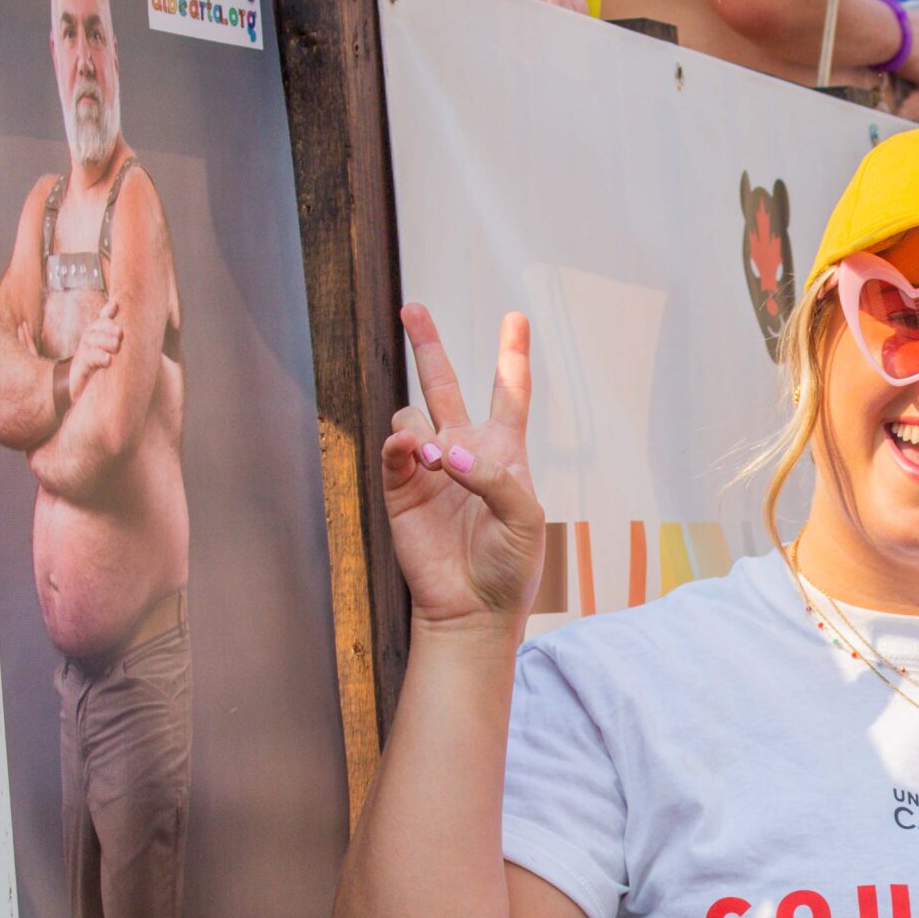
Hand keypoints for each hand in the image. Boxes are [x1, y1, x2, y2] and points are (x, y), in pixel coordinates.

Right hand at [69, 301, 122, 398]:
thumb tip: (151, 334)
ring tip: (116, 344)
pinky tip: (107, 359)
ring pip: (90, 340)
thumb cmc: (108, 374)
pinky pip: (87, 359)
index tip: (116, 305)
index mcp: (99, 337)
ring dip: (103, 340)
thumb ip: (128, 346)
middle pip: (96, 327)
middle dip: (107, 326)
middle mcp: (90, 342)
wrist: (88, 394)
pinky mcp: (80, 368)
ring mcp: (83, 354)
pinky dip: (97, 357)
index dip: (107, 312)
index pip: (102, 320)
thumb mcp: (120, 358)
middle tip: (119, 332)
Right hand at [378, 305, 546, 630]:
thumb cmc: (510, 565)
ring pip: (413, 416)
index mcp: (503, 454)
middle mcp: (464, 452)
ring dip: (422, 426)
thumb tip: (446, 451)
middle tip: (413, 309)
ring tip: (437, 458)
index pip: (509, 394)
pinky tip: (417, 454)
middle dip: (428, 346)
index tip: (515, 317)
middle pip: (443, 385)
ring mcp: (429, 468)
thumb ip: (493, 476)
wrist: (473, 608)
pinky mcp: (400, 488)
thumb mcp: (524, 517)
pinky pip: (394, 449)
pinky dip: (402, 444)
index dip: (511, 355)